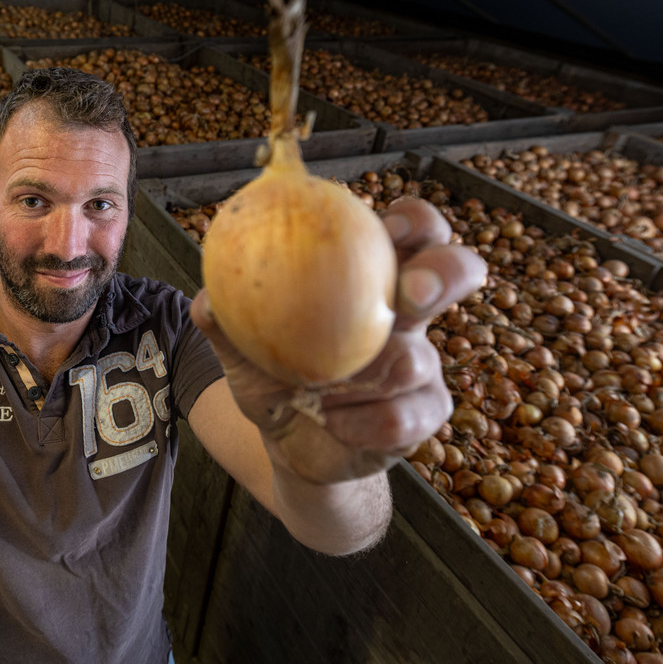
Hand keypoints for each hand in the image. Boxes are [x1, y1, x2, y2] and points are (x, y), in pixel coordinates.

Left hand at [191, 197, 485, 484]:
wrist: (288, 443)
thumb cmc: (271, 375)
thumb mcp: (242, 345)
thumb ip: (226, 318)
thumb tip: (206, 300)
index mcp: (371, 277)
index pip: (411, 231)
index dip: (415, 220)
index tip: (391, 227)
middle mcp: (407, 314)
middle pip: (456, 271)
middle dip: (446, 272)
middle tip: (410, 295)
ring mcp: (422, 365)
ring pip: (421, 359)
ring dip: (367, 378)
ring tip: (320, 390)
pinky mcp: (423, 415)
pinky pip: (406, 417)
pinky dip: (363, 422)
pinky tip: (333, 422)